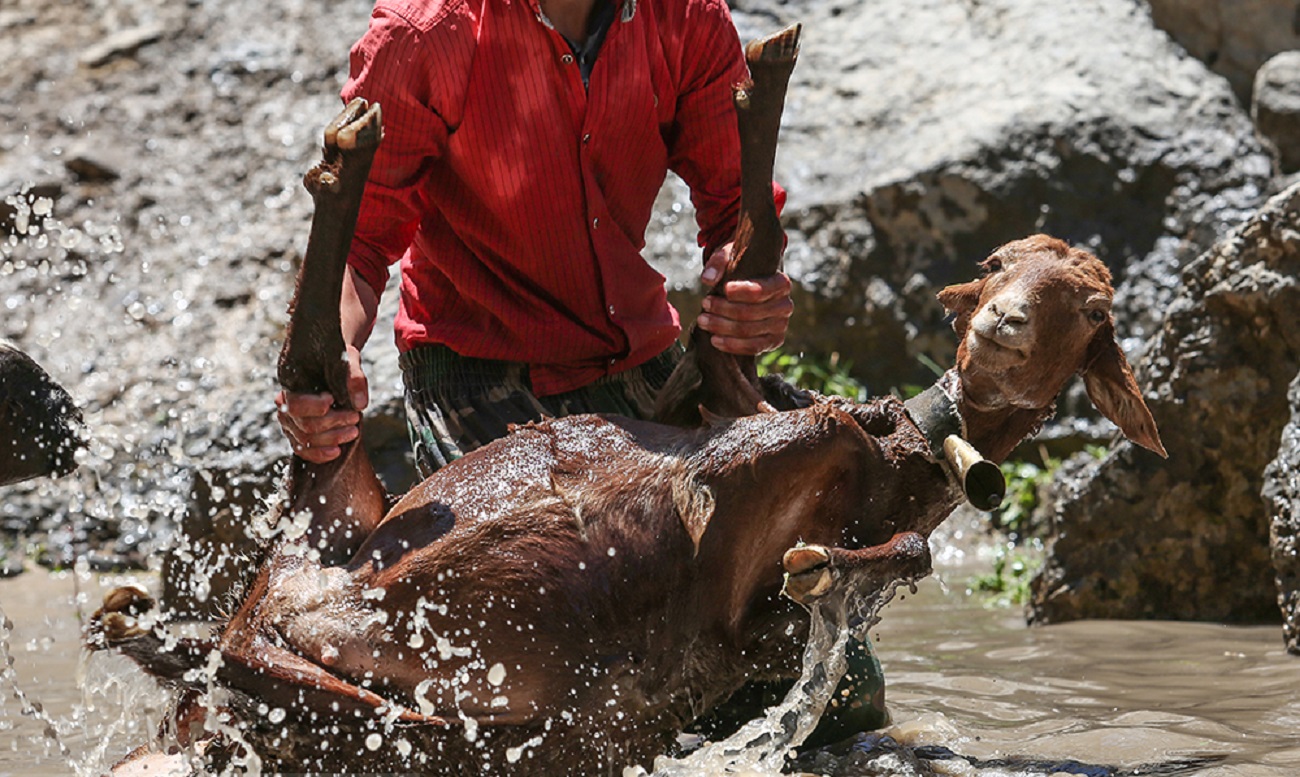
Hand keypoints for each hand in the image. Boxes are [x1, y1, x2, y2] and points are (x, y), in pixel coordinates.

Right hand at [275, 345, 368, 462]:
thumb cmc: (338, 361)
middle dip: (334, 423)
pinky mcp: (297, 436)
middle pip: (306, 425)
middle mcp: (284, 407)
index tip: (333, 400)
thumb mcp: (348, 360)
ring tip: (354, 431)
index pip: (296, 404)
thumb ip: (354, 377)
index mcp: (291, 386)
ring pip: (306, 440)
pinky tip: (337, 451)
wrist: (333, 367)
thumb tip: (360, 404)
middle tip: (355, 417)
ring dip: (333, 438)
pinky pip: (303, 451)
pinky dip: (319, 454)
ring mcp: (289, 423)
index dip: (315, 406)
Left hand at [695, 242, 792, 354]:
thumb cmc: (742, 270)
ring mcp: (780, 326)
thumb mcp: (732, 257)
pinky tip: (714, 340)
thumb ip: (719, 262)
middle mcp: (785, 306)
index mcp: (781, 284)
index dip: (742, 292)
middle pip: (751, 313)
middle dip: (724, 310)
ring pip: (748, 331)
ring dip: (722, 327)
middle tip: (704, 304)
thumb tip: (708, 279)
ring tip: (703, 320)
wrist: (752, 289)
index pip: (762, 291)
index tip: (724, 289)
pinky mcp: (773, 341)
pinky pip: (753, 347)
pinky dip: (732, 345)